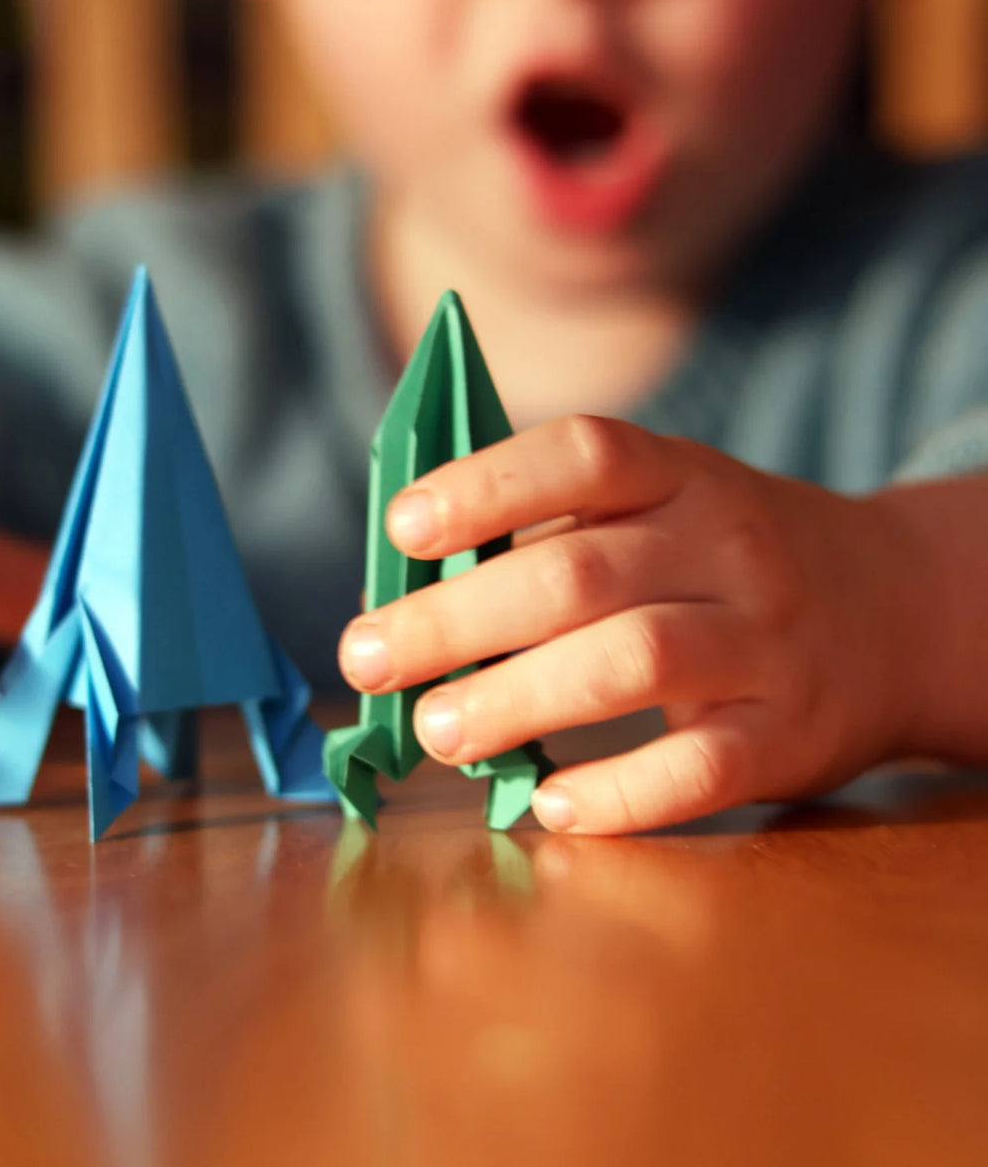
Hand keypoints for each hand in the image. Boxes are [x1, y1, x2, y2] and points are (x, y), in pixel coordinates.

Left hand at [337, 415, 925, 833]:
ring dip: (518, 700)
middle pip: (579, 574)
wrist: (893, 610)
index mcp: (682, 476)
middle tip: (366, 660)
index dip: (487, 484)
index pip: (584, 456)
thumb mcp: (664, 510)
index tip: (402, 528)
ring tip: (436, 732)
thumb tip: (418, 588)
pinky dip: (619, 792)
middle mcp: (728, 546)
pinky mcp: (790, 733)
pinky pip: (702, 767)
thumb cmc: (725, 561)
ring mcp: (766, 640)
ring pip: (633, 661)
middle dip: (456, 620)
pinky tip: (550, 804)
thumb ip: (558, 534)